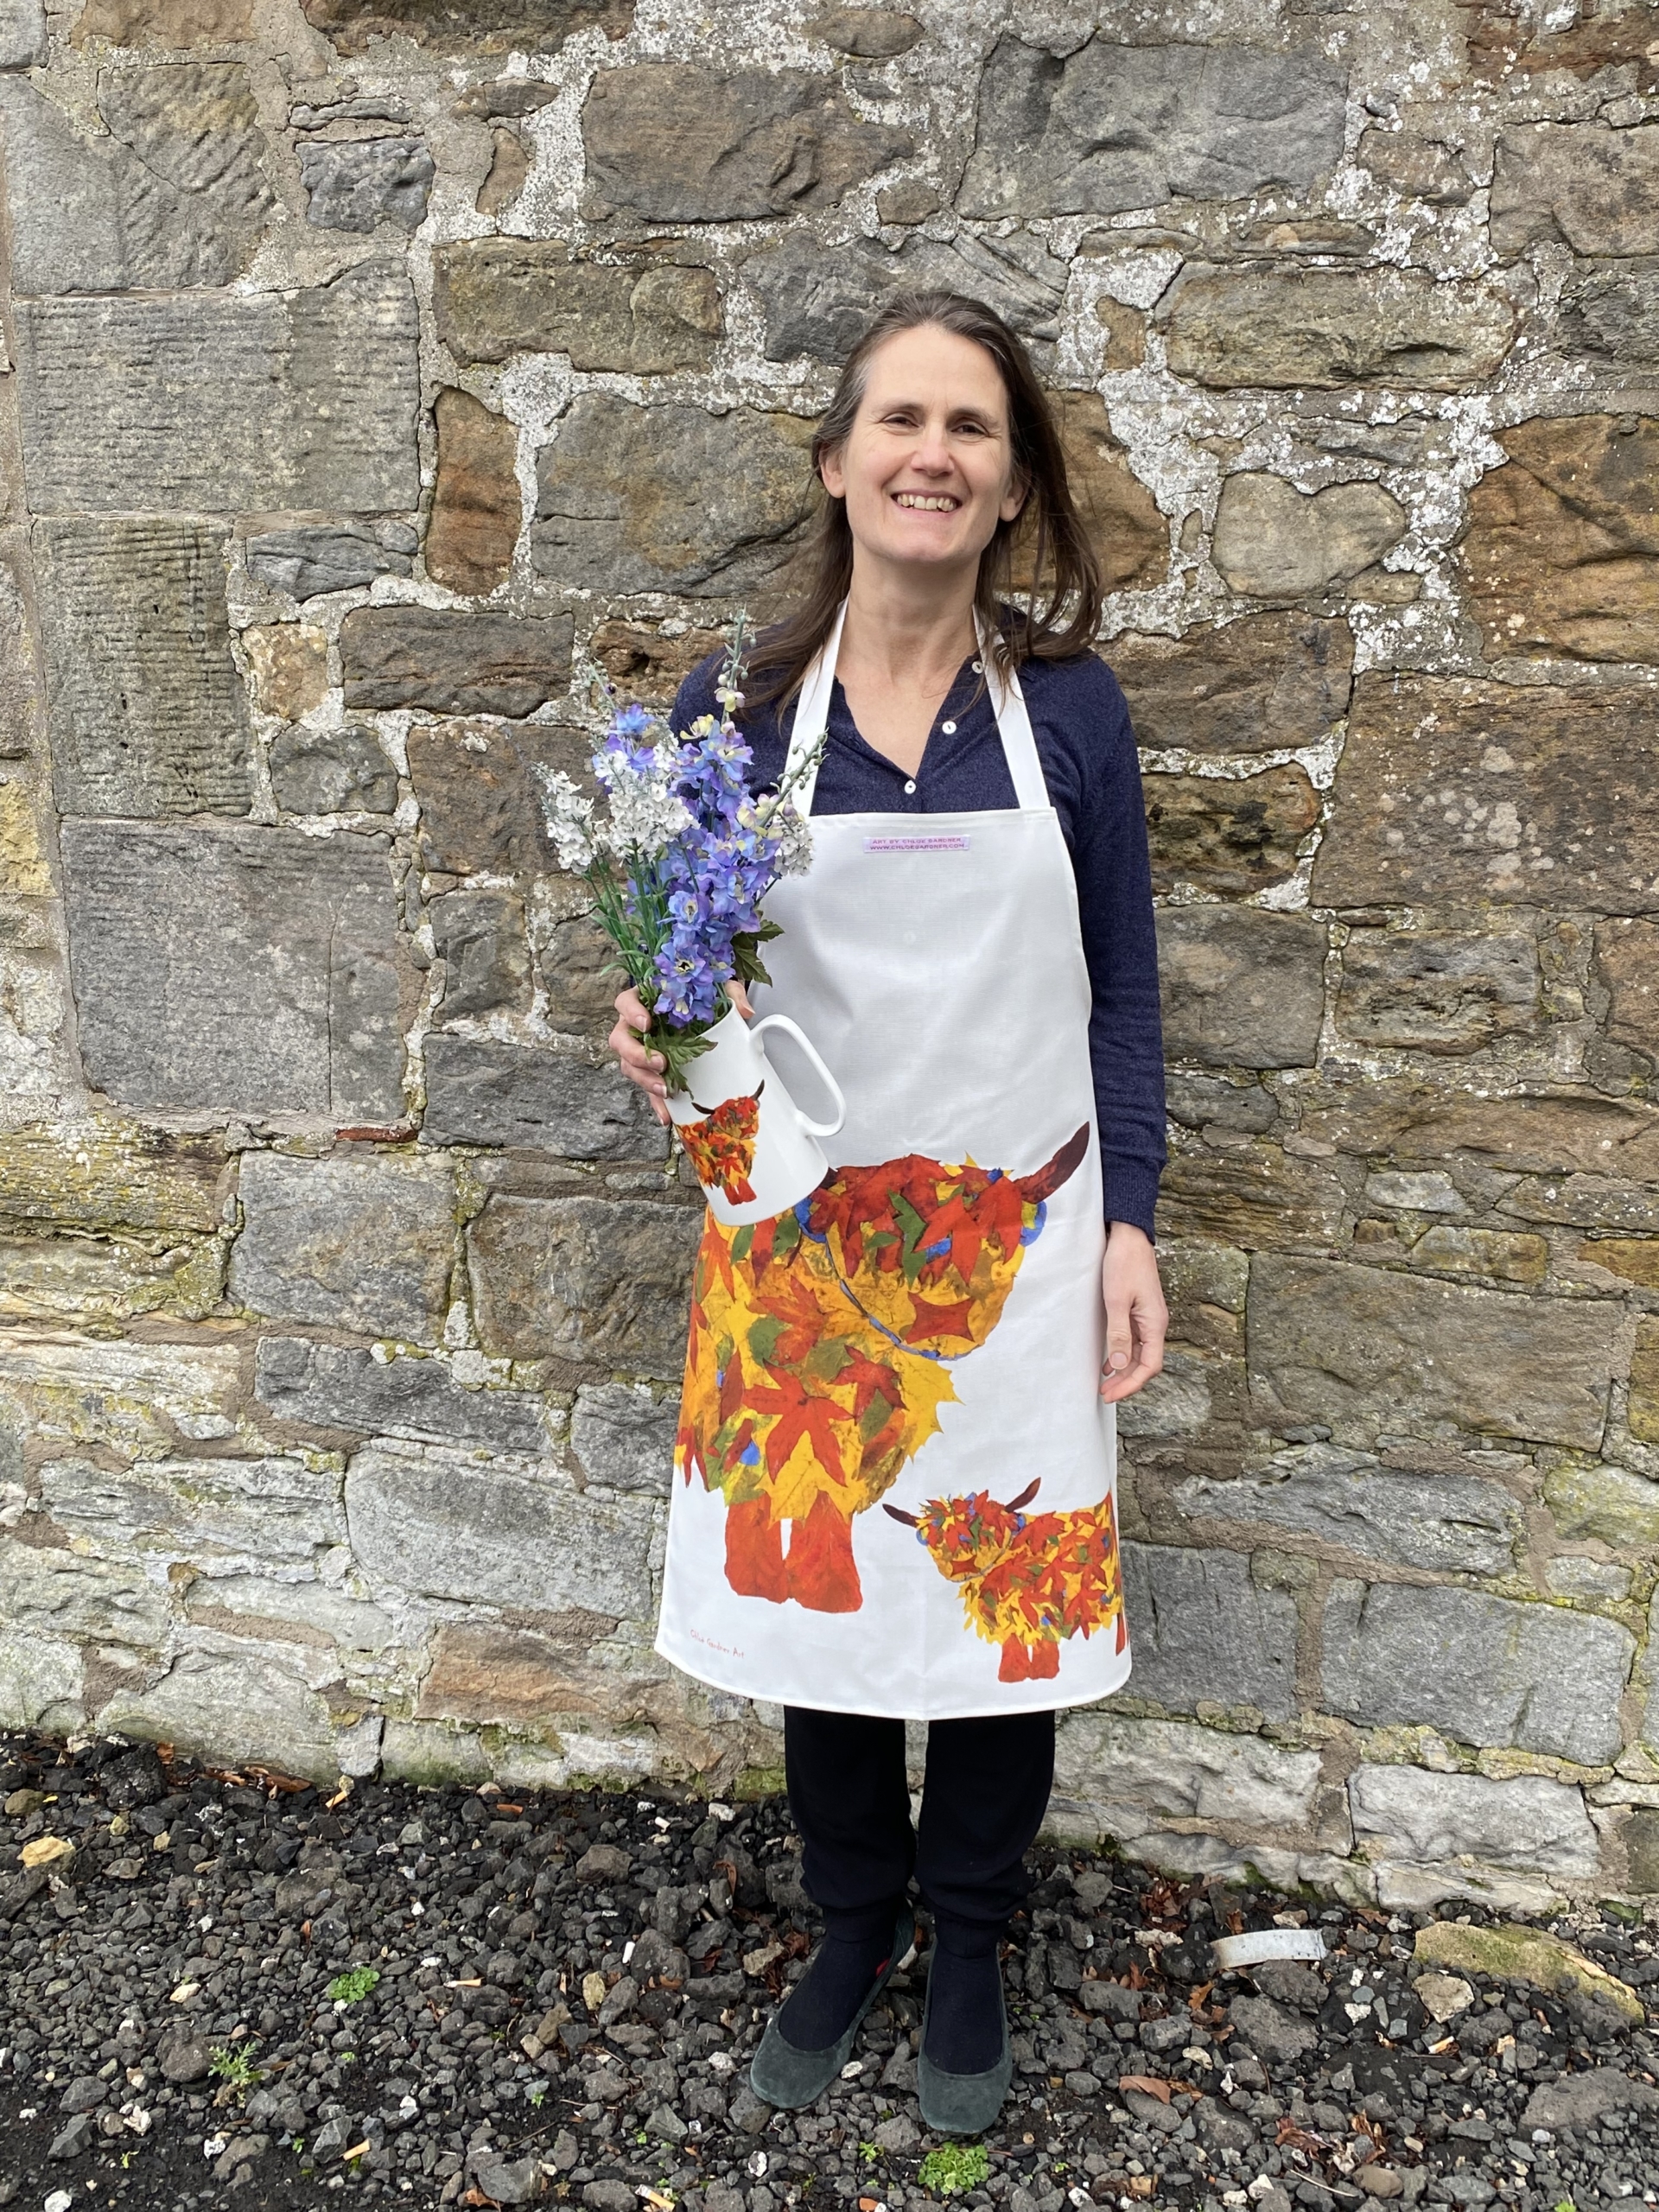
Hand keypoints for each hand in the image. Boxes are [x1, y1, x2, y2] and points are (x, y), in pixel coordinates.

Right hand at [609, 982, 752, 1127]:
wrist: (706, 1010)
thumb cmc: (702, 995)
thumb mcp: (717, 987)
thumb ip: (730, 993)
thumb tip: (745, 1012)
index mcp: (645, 1001)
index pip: (625, 1003)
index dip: (631, 1013)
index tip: (647, 1023)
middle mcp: (636, 1026)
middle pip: (620, 1040)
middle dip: (636, 1054)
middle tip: (660, 1062)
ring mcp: (642, 1050)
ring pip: (629, 1066)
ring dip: (645, 1080)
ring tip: (666, 1089)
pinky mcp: (653, 1071)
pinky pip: (648, 1088)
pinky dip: (657, 1102)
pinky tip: (667, 1114)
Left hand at [1099, 1222, 1166, 1402]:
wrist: (1129, 1235)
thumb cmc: (1124, 1264)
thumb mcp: (1117, 1300)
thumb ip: (1119, 1334)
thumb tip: (1120, 1365)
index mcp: (1155, 1324)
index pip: (1150, 1366)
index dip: (1131, 1384)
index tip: (1111, 1394)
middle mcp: (1155, 1324)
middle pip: (1146, 1363)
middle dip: (1127, 1382)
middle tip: (1105, 1394)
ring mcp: (1148, 1318)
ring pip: (1140, 1353)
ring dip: (1124, 1370)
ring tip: (1105, 1383)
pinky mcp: (1139, 1310)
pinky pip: (1135, 1340)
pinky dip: (1123, 1354)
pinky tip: (1110, 1361)